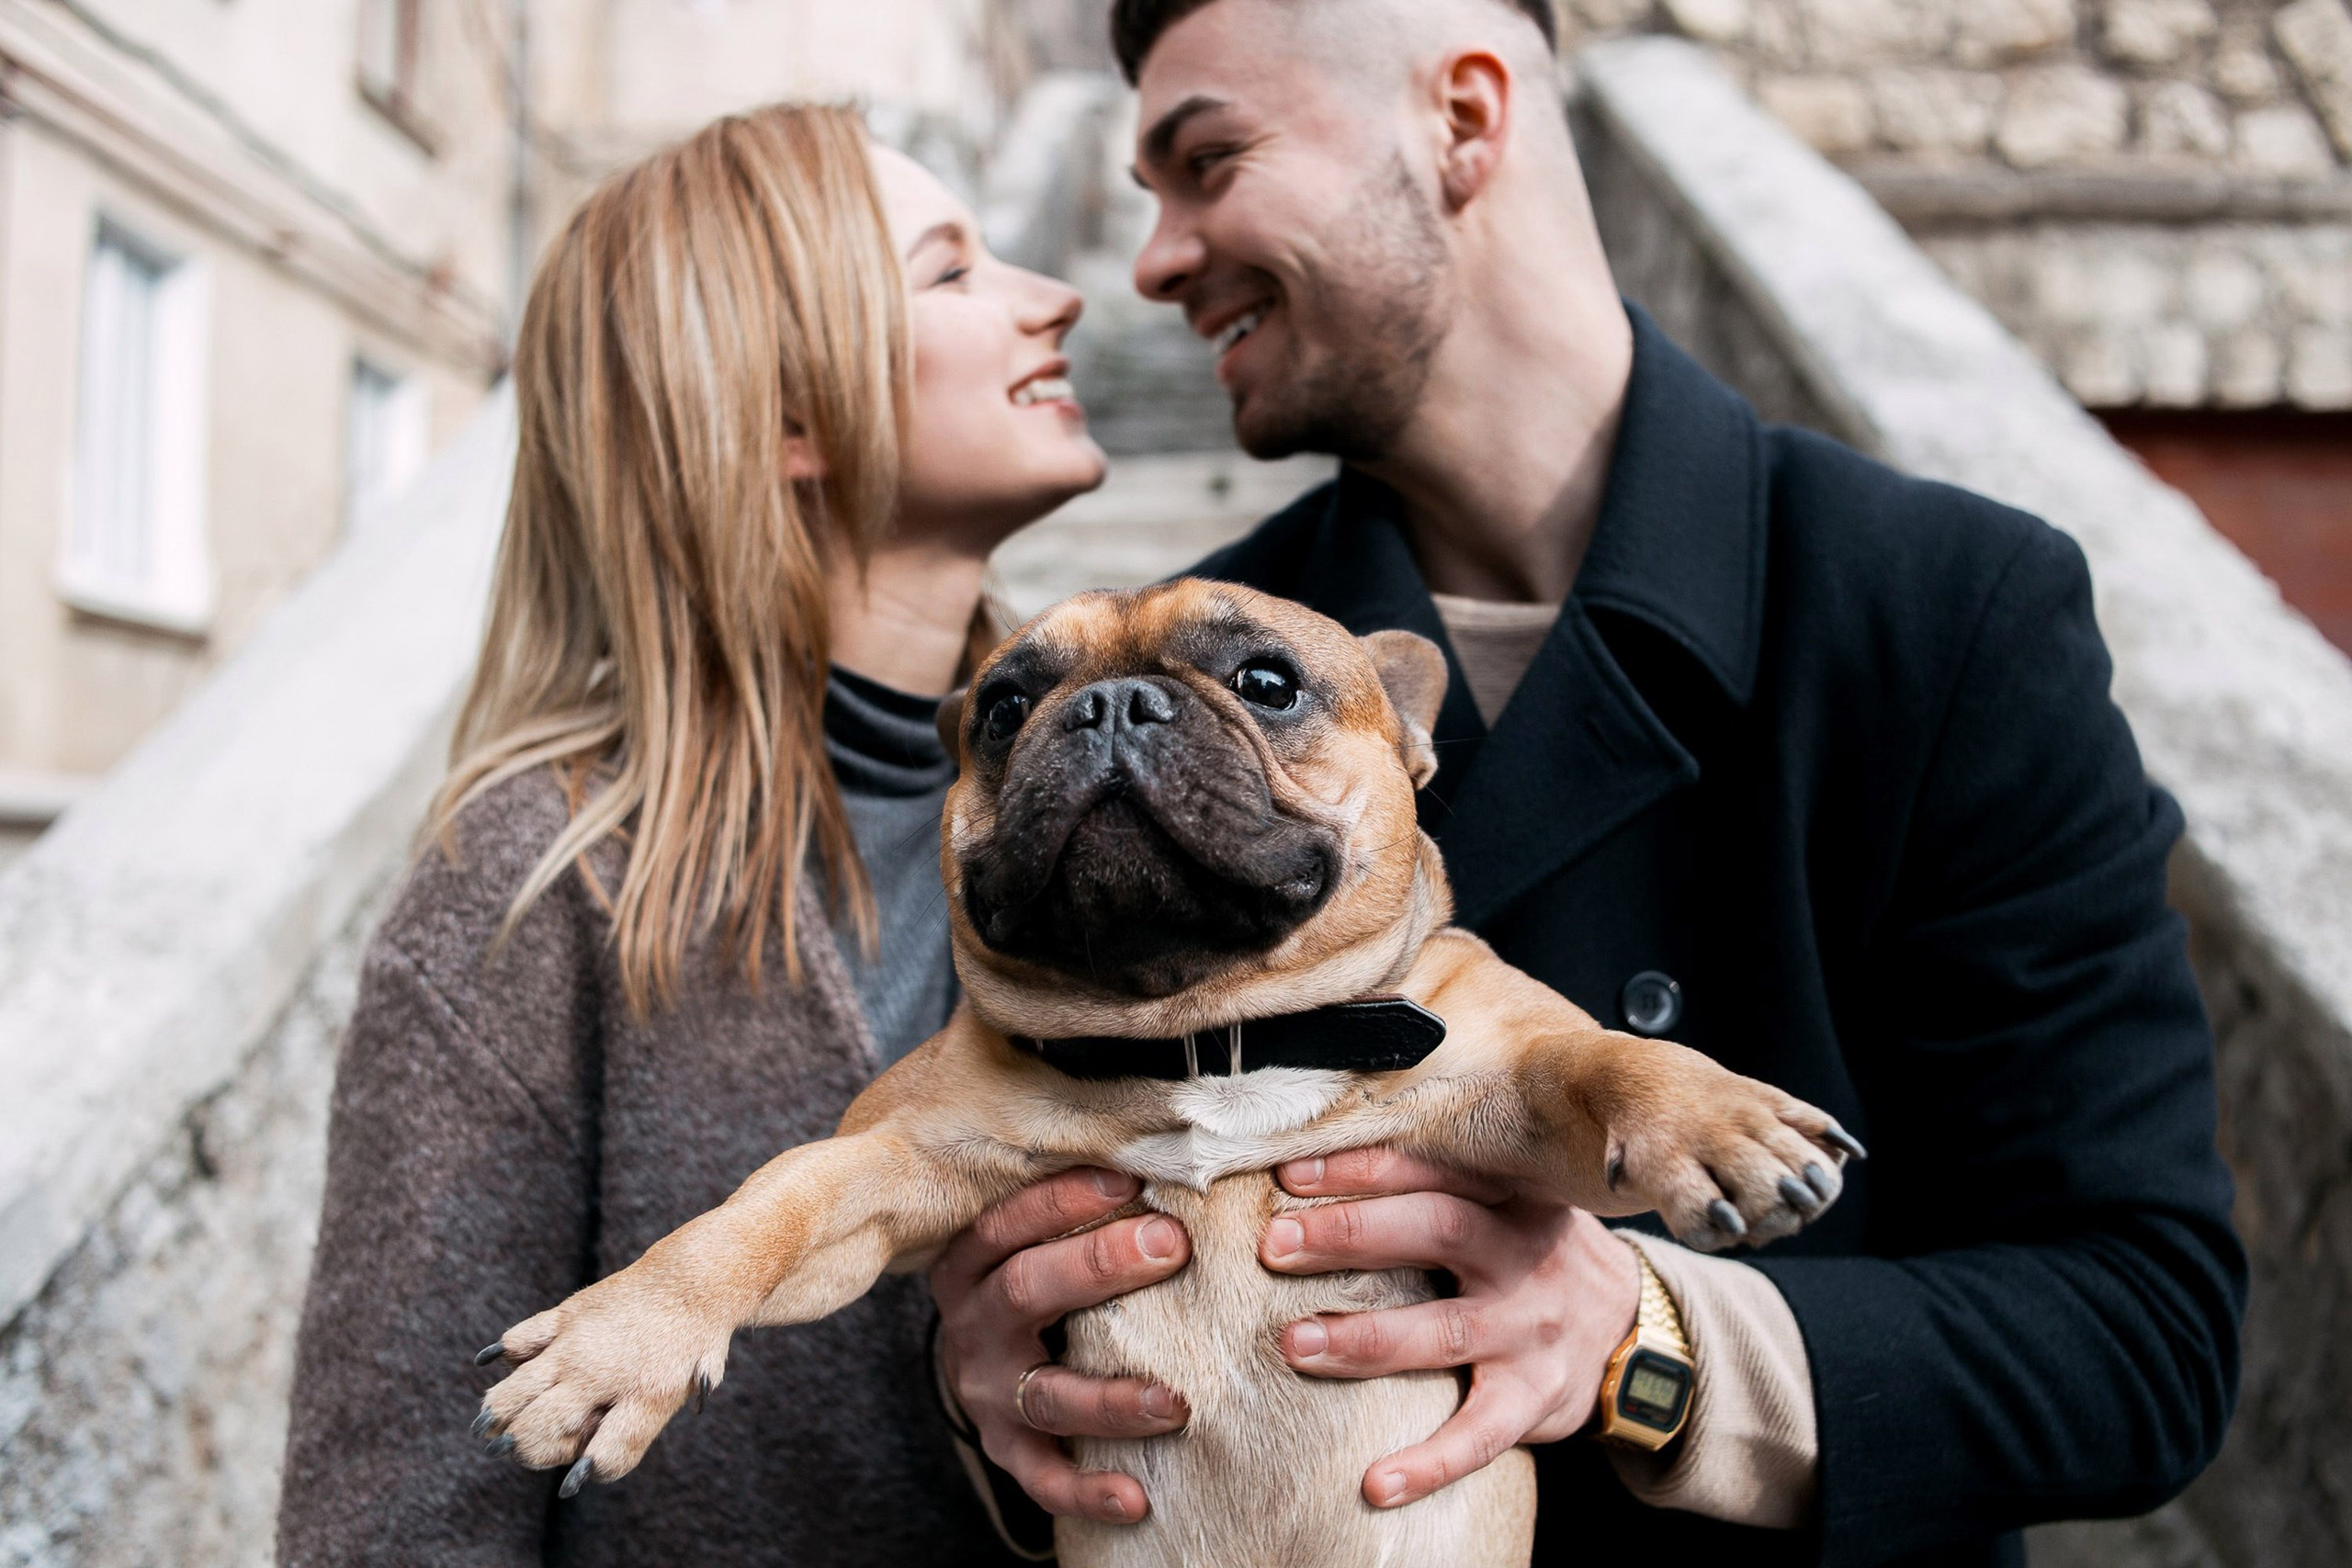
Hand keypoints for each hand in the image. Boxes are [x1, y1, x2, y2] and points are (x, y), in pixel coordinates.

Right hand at [931, 1168, 1192, 1523]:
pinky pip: (1044, 1477)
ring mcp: (990, 1393)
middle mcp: (973, 1326)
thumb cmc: (1033, 1274)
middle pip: (1026, 1290)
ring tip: (1177, 1400)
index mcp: (970, 1263)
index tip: (1131, 1179)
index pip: (1007, 1222)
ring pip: (1047, 1395)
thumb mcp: (1029, 1234)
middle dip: (1099, 1264)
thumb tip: (1162, 1141)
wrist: (982, 1359)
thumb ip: (1076, 1201)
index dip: (1064, 1199)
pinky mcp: (1009, 1449)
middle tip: (1172, 1245)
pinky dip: (1088, 1490)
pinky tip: (1137, 1497)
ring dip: (1113, 1398)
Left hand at [1261, 1147, 1639, 1509]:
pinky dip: (1431, 1463)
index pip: (1433, 1169)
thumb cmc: (1532, 1250)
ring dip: (1366, 1339)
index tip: (1290, 1176)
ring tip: (1295, 1344)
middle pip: (1437, 1231)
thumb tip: (1316, 1167)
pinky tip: (1376, 1483)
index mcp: (1509, 1195)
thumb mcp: (1506, 1200)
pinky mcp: (1538, 1397)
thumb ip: (1436, 1183)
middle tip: (1274, 1246)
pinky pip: (1482, 1434)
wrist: (1632, 1325)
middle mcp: (1524, 1254)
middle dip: (1351, 1235)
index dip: (1363, 1170)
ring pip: (1445, 1331)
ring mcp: (1532, 1329)